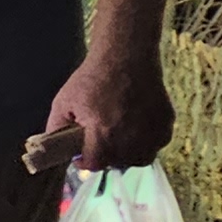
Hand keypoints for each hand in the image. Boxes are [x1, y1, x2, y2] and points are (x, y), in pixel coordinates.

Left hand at [46, 54, 172, 170]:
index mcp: (103, 135)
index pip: (94, 164)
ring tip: (118, 135)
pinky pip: (156, 145)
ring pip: (140, 158)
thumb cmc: (92, 78)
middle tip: (100, 139)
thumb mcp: (64, 101)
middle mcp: (130, 139)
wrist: (126, 56)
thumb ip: (55, 129)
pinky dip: (146, 141)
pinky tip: (136, 125)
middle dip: (105, 155)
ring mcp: (152, 133)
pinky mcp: (166, 124)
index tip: (81, 153)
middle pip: (117, 164)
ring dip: (127, 153)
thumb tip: (57, 150)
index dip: (84, 161)